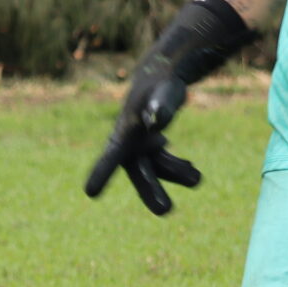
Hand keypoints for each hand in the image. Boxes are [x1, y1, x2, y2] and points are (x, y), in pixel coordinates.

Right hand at [84, 61, 202, 216]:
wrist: (162, 75)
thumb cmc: (161, 83)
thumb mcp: (164, 93)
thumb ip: (162, 106)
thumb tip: (159, 120)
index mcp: (125, 132)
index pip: (112, 156)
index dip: (102, 173)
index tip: (90, 192)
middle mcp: (130, 142)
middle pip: (139, 171)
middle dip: (151, 190)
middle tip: (165, 210)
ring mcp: (142, 144)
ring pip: (156, 168)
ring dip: (175, 173)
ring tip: (197, 177)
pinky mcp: (153, 143)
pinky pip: (163, 161)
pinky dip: (178, 167)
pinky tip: (193, 169)